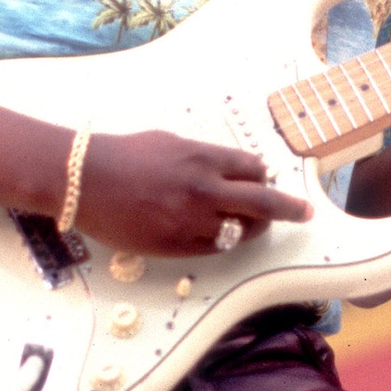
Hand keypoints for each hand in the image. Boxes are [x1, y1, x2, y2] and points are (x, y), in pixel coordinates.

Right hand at [72, 130, 311, 256]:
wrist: (84, 179)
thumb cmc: (125, 154)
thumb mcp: (171, 143)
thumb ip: (204, 157)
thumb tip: (231, 169)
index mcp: (205, 158)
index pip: (255, 170)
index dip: (265, 176)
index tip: (270, 180)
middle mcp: (205, 190)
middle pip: (264, 203)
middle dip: (290, 209)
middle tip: (305, 213)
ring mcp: (192, 220)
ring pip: (242, 231)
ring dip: (254, 228)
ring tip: (257, 226)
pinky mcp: (176, 245)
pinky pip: (215, 248)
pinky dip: (224, 240)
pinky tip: (222, 234)